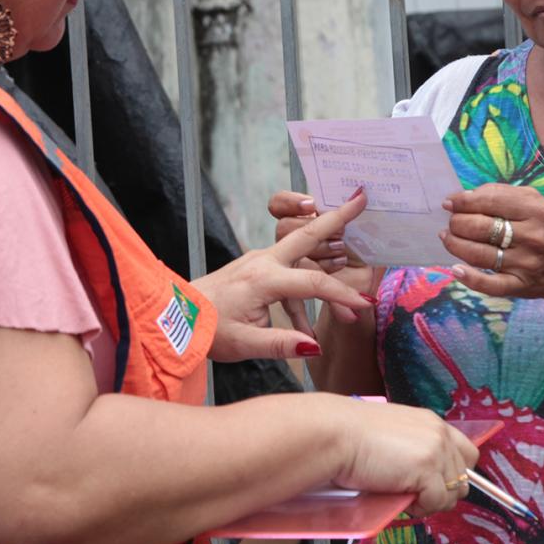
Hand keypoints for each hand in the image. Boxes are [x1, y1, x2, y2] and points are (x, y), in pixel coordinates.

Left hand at [198, 191, 376, 362]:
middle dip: (337, 216)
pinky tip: (308, 326)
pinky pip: (290, 271)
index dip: (342, 295)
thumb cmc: (208, 330)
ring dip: (328, 254)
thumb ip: (282, 345)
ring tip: (352, 263)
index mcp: (263, 280)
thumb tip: (315, 346)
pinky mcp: (257, 267)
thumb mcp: (245, 344)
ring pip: (302, 251)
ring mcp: (259, 260)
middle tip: (361, 197)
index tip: (366, 306)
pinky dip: (304, 289)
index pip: (313, 284)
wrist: (178, 315)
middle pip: (307, 234)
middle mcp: (263, 262)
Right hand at [329, 398, 478, 516]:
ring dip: (431, 502)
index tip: (434, 485)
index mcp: (432, 423)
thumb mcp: (394, 435)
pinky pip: (437, 502)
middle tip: (413, 494)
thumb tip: (426, 480)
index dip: (454, 474)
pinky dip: (420, 508)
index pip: (467, 454)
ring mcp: (436, 451)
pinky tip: (399, 498)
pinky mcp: (427, 470)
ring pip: (453, 494)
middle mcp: (440, 435)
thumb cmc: (352, 436)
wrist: (336, 434)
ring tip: (403, 496)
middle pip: (463, 479)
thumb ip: (416, 450)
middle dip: (441, 493)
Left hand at [439, 184, 543, 310]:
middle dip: (457, 223)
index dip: (463, 201)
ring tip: (448, 238)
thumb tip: (465, 197)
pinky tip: (456, 269)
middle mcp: (532, 237)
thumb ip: (504, 195)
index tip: (449, 203)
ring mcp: (525, 264)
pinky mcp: (520, 286)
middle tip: (452, 223)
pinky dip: (469, 278)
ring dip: (454, 245)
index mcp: (536, 211)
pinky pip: (490, 285)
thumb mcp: (538, 204)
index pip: (489, 200)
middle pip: (479, 227)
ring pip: (478, 254)